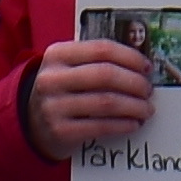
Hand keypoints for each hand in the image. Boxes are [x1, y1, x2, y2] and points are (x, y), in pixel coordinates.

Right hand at [22, 34, 154, 158]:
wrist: (32, 122)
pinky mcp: (60, 131)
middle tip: (148, 90)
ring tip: (146, 109)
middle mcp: (52, 78)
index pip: (101, 49)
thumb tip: (140, 66)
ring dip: (134, 106)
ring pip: (106, 102)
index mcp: (57, 55)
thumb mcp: (69, 68)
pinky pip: (101, 126)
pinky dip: (123, 124)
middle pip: (106, 75)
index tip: (147, 66)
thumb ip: (96, 62)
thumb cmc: (62, 90)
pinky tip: (133, 123)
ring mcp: (54, 106)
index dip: (130, 57)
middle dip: (135, 83)